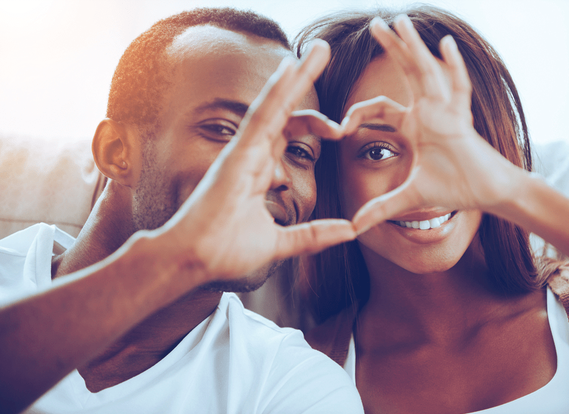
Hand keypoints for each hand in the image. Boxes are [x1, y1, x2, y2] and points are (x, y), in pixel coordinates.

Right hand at [155, 41, 355, 279]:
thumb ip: (313, 235)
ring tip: (318, 50)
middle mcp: (252, 155)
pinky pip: (260, 117)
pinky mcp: (237, 155)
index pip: (288, 133)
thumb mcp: (280, 243)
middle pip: (284, 111)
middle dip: (304, 83)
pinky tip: (291, 67)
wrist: (194, 261)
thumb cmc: (225, 251)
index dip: (315, 125)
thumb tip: (350, 231)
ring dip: (296, 76)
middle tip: (324, 53)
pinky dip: (276, 92)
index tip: (341, 131)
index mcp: (259, 170)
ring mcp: (243, 152)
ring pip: (274, 105)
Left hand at [345, 16, 523, 233]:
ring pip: (427, 72)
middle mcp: (428, 112)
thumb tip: (354, 228)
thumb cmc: (455, 188)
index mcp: (413, 126)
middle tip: (375, 24)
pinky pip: (458, 89)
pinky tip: (445, 44)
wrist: (488, 194)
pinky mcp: (461, 120)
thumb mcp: (410, 198)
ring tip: (400, 21)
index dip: (358, 113)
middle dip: (392, 48)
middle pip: (406, 73)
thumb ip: (382, 208)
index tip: (339, 126)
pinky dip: (453, 68)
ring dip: (414, 47)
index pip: (379, 108)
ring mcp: (446, 112)